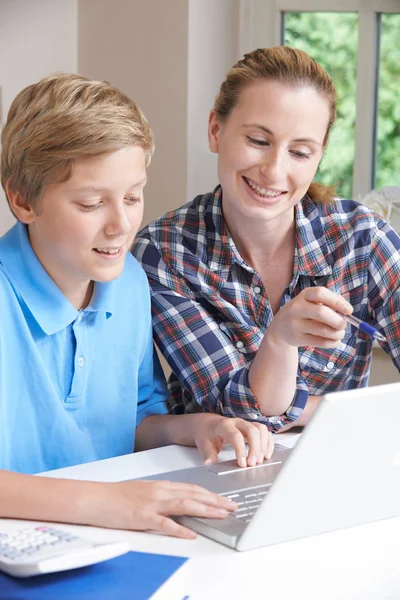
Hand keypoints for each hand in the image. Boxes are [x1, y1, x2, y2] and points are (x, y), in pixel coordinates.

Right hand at [82, 479, 236, 538]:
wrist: (95, 497)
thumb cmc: (116, 496)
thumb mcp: (144, 491)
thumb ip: (161, 496)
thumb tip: (178, 503)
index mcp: (161, 486)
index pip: (192, 488)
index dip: (211, 494)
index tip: (224, 499)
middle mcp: (160, 491)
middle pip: (193, 494)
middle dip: (216, 501)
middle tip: (232, 506)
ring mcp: (152, 503)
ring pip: (185, 504)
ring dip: (206, 509)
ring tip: (221, 515)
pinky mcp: (142, 516)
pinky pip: (164, 523)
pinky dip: (179, 528)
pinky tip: (191, 533)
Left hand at [193, 414, 273, 467]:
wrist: (208, 424)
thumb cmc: (206, 434)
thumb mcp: (203, 444)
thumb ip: (208, 454)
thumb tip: (209, 464)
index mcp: (224, 425)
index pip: (236, 435)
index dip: (240, 450)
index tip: (242, 464)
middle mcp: (237, 422)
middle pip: (252, 430)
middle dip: (255, 448)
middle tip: (253, 464)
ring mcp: (246, 423)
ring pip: (261, 429)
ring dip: (263, 445)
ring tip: (260, 461)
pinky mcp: (252, 428)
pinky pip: (265, 432)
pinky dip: (268, 443)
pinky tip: (266, 455)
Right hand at [268, 286, 351, 347]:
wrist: (280, 327)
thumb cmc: (304, 312)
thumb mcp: (312, 301)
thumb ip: (330, 302)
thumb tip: (347, 311)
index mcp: (304, 295)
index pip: (321, 294)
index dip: (337, 302)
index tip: (349, 310)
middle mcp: (297, 308)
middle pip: (322, 313)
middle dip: (338, 321)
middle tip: (344, 325)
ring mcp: (295, 324)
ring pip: (323, 330)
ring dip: (337, 334)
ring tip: (340, 333)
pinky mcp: (297, 338)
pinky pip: (320, 342)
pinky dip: (332, 342)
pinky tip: (334, 340)